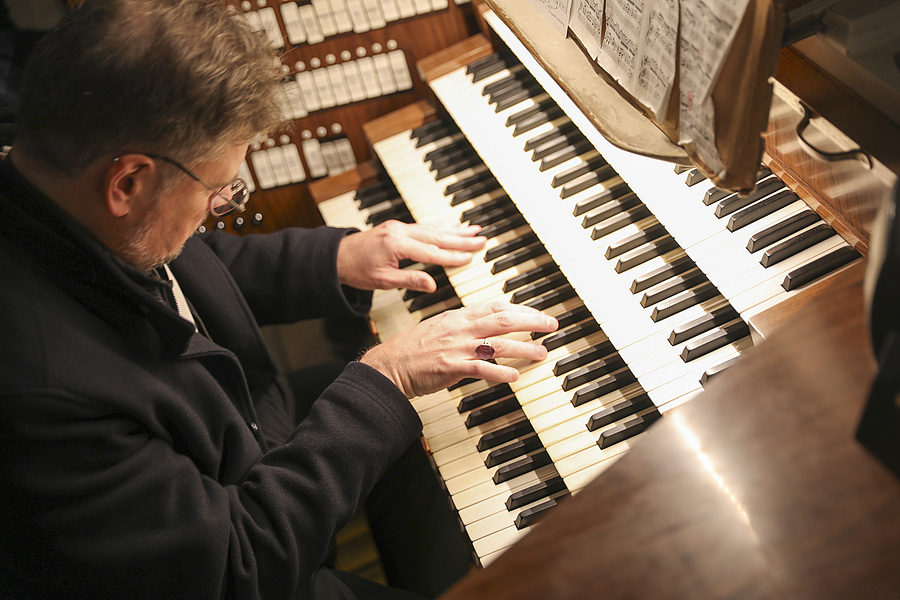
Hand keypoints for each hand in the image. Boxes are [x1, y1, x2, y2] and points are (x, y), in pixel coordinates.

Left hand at [337, 220, 485, 291]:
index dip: (452, 257)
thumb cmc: (357, 270)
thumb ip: (410, 280)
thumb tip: (432, 285)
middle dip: (461, 239)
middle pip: (437, 236)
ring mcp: (399, 227)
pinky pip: (424, 226)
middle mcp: (400, 232)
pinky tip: (453, 226)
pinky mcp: (398, 227)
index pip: (431, 252)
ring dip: (455, 230)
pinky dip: (441, 226)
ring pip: (432, 228)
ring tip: (475, 230)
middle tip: (482, 239)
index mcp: (396, 245)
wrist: (337, 256)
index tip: (470, 258)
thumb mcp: (383, 281)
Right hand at [359, 301, 558, 397]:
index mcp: (458, 316)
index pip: (495, 306)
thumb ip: (463, 323)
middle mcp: (460, 328)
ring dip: (524, 348)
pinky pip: (482, 368)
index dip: (520, 308)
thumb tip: (485, 323)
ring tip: (541, 353)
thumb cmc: (412, 349)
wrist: (390, 365)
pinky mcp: (452, 367)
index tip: (537, 314)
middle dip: (532, 321)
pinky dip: (500, 372)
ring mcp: (457, 347)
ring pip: (499, 344)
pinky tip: (514, 376)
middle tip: (551, 326)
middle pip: (504, 320)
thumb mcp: (439, 326)